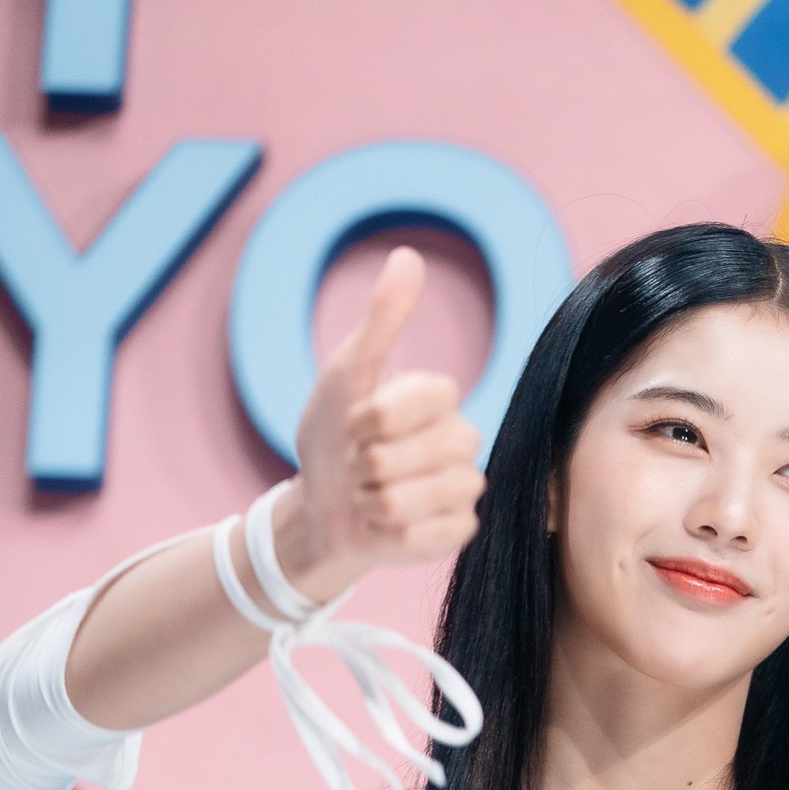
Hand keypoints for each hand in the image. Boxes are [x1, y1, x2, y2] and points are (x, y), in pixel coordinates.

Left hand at [276, 246, 485, 602]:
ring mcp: (466, 487)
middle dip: (363, 465)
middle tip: (360, 465)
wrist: (321, 507)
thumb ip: (383, 321)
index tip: (354, 424)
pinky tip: (387, 523)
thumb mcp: (347, 375)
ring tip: (371, 495)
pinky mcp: (462, 529)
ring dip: (372, 501)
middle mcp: (464, 439)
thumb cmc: (332, 438)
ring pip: (412, 498)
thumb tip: (408, 256)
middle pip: (405, 455)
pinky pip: (425, 533)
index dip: (370, 418)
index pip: (419, 400)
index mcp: (441, 399)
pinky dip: (390, 532)